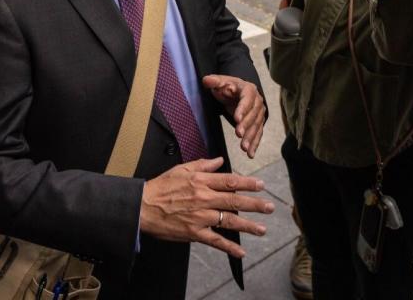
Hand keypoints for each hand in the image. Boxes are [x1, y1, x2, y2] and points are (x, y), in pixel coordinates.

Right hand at [139, 157, 274, 258]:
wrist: (142, 207)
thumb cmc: (160, 187)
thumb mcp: (181, 169)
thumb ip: (203, 165)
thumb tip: (219, 160)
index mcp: (201, 181)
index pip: (230, 181)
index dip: (247, 183)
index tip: (261, 185)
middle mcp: (203, 198)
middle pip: (234, 200)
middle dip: (255, 204)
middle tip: (270, 207)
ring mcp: (200, 217)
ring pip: (229, 221)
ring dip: (248, 226)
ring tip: (262, 229)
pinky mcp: (194, 233)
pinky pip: (215, 241)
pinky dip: (229, 247)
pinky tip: (241, 252)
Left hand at [202, 74, 265, 157]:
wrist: (238, 91)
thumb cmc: (228, 87)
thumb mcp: (220, 82)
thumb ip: (214, 81)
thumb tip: (206, 80)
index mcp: (249, 90)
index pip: (247, 99)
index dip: (243, 109)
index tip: (236, 118)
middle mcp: (258, 101)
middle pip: (253, 114)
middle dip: (246, 125)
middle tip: (238, 134)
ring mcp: (259, 113)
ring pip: (256, 126)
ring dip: (251, 137)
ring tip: (243, 148)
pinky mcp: (258, 123)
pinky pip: (258, 134)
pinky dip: (254, 144)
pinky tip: (250, 154)